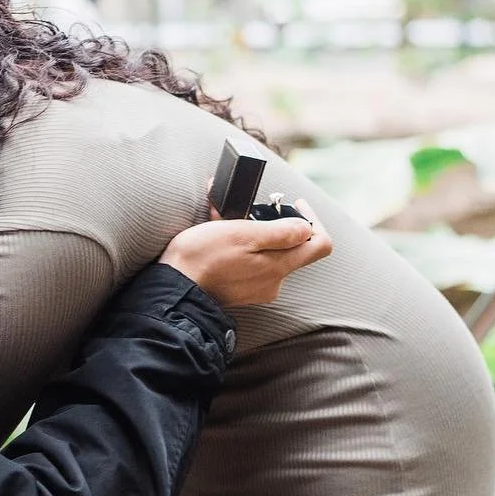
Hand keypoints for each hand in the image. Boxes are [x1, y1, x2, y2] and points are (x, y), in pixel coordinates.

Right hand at [159, 202, 331, 308]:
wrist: (174, 291)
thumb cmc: (203, 258)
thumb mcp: (242, 234)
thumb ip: (280, 232)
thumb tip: (307, 228)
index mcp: (279, 266)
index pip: (320, 244)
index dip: (314, 220)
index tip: (295, 205)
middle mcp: (274, 281)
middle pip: (293, 247)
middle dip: (276, 223)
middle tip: (252, 209)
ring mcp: (257, 287)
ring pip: (267, 252)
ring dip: (253, 232)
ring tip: (226, 218)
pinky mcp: (240, 290)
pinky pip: (250, 262)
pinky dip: (240, 245)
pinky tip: (219, 233)